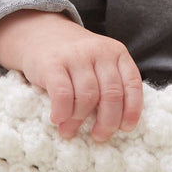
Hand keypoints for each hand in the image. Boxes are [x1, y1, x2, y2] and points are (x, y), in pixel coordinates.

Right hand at [0, 10, 143, 140]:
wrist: (39, 34)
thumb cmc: (74, 59)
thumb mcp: (99, 63)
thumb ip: (110, 85)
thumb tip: (115, 125)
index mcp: (117, 53)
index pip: (132, 84)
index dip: (132, 110)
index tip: (125, 128)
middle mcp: (99, 51)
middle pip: (111, 95)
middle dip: (107, 122)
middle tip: (99, 136)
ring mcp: (76, 56)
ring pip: (87, 97)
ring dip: (79, 120)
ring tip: (70, 131)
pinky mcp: (52, 63)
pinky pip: (63, 94)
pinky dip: (63, 112)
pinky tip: (58, 119)